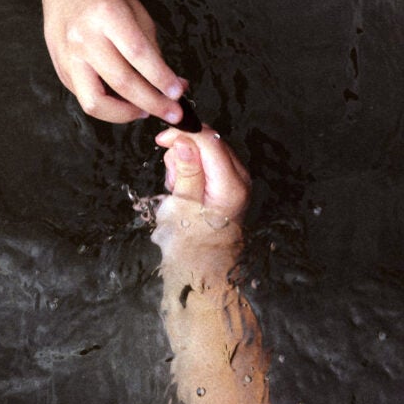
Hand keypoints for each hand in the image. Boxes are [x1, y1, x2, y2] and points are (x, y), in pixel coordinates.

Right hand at [43, 0, 186, 123]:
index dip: (161, 78)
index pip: (138, 54)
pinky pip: (86, 98)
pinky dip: (110, 107)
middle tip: (174, 113)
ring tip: (145, 111)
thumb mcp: (136, 12)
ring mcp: (68, 57)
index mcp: (107, 15)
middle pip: (120, 82)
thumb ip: (152, 49)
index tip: (178, 92)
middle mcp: (84, 37)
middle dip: (152, 103)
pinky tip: (126, 103)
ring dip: (125, 114)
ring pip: (95, 102)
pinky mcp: (62, 72)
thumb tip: (172, 85)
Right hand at [151, 127, 248, 247]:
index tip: (162, 140)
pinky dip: (193, 168)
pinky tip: (185, 187)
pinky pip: (210, 162)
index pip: (211, 141)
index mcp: (231, 185)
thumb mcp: (182, 207)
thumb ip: (185, 171)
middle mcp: (241, 179)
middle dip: (185, 149)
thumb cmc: (190, 246)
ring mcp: (238, 181)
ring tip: (177, 186)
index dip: (185, 134)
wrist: (204, 269)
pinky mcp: (230, 183)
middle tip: (171, 176)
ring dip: (187, 160)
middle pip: (211, 142)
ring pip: (209, 150)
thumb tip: (184, 141)